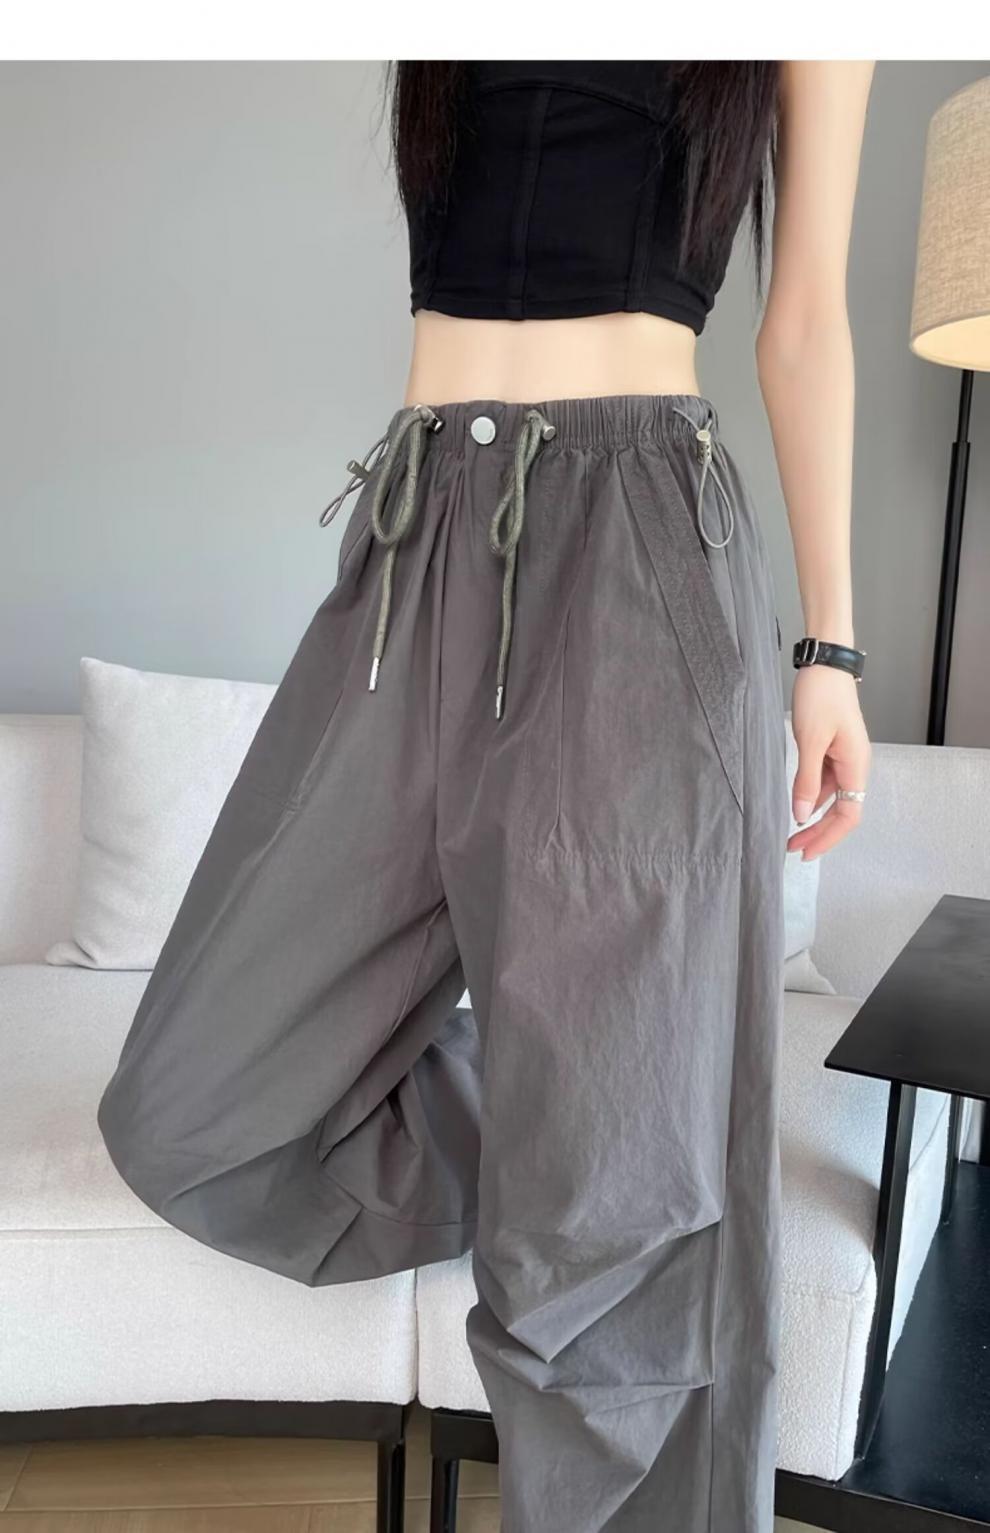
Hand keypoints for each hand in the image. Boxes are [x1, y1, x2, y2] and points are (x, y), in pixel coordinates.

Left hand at [788, 663, 870, 860]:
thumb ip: (806, 779)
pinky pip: (824, 783)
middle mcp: (854, 766)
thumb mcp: (810, 740)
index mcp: (856, 766)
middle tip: (792, 848)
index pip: (848, 816)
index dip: (828, 838)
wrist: (824, 665)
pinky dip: (810, 798)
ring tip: (791, 833)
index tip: (805, 852)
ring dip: (812, 817)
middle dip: (818, 833)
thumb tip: (801, 814)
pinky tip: (796, 805)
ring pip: (831, 799)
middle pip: (841, 812)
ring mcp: (843, 759)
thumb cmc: (821, 696)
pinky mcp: (831, 750)